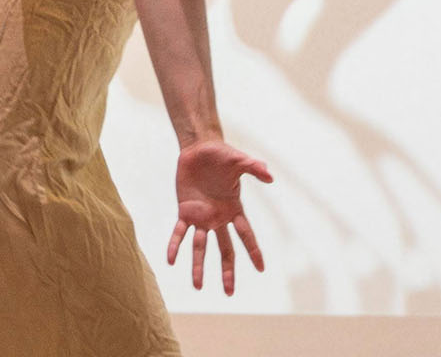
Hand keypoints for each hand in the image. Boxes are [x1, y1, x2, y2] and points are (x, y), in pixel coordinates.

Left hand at [166, 138, 272, 293]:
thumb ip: (253, 167)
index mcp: (234, 209)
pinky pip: (179, 232)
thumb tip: (270, 175)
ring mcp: (201, 216)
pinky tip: (171, 260)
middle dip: (227, 270)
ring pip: (201, 246)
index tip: (261, 269)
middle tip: (229, 292)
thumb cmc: (222, 154)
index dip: (253, 251)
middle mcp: (218, 217)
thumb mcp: (239, 160)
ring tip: (198, 286)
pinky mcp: (185, 211)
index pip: (246, 234)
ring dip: (199, 266)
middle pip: (225, 249)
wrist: (199, 149)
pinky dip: (175, 245)